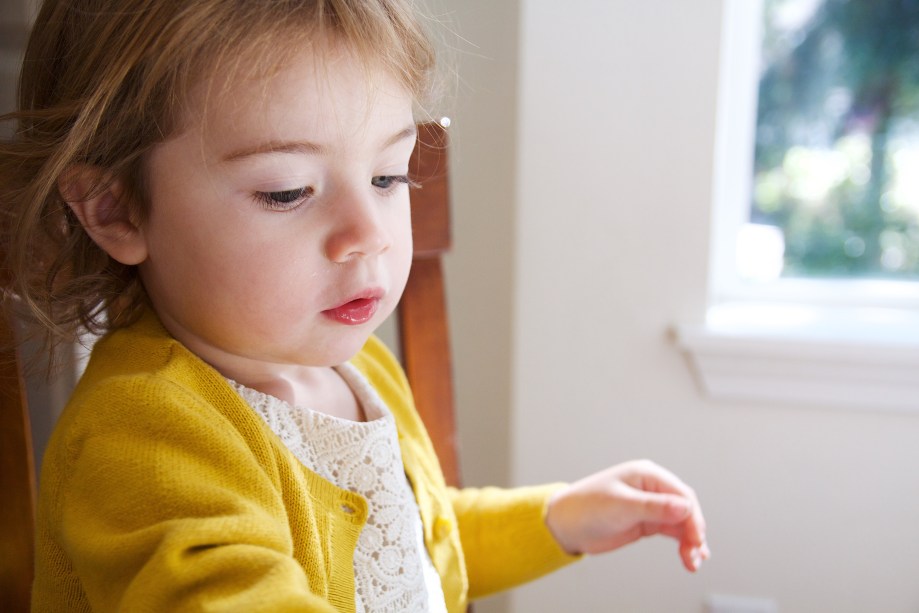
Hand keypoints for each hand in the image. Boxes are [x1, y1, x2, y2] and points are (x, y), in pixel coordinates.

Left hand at [545, 459, 709, 571]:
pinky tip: (690, 556)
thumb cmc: (586, 506)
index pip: (680, 493)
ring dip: (690, 541)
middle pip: (685, 509)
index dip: (692, 516)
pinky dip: (683, 543)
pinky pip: (672, 531)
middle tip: (694, 552)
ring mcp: (651, 506)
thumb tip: (684, 507)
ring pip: (681, 522)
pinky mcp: (647, 523)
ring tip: (693, 562)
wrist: (566, 524)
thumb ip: (654, 507)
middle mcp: (652, 488)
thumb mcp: (621, 506)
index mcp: (646, 475)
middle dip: (693, 531)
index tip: (695, 537)